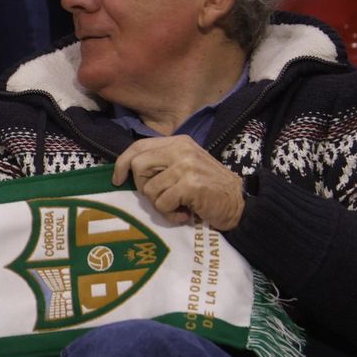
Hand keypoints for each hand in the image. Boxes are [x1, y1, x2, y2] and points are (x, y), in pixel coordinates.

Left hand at [112, 136, 245, 229]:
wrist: (239, 202)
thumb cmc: (208, 188)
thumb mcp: (185, 166)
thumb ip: (162, 163)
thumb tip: (128, 170)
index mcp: (178, 142)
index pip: (139, 146)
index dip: (122, 163)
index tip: (117, 179)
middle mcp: (181, 149)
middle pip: (138, 166)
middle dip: (142, 188)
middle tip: (160, 198)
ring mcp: (186, 165)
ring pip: (149, 188)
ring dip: (160, 205)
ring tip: (178, 207)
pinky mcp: (190, 184)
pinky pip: (162, 203)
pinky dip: (170, 214)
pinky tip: (185, 214)